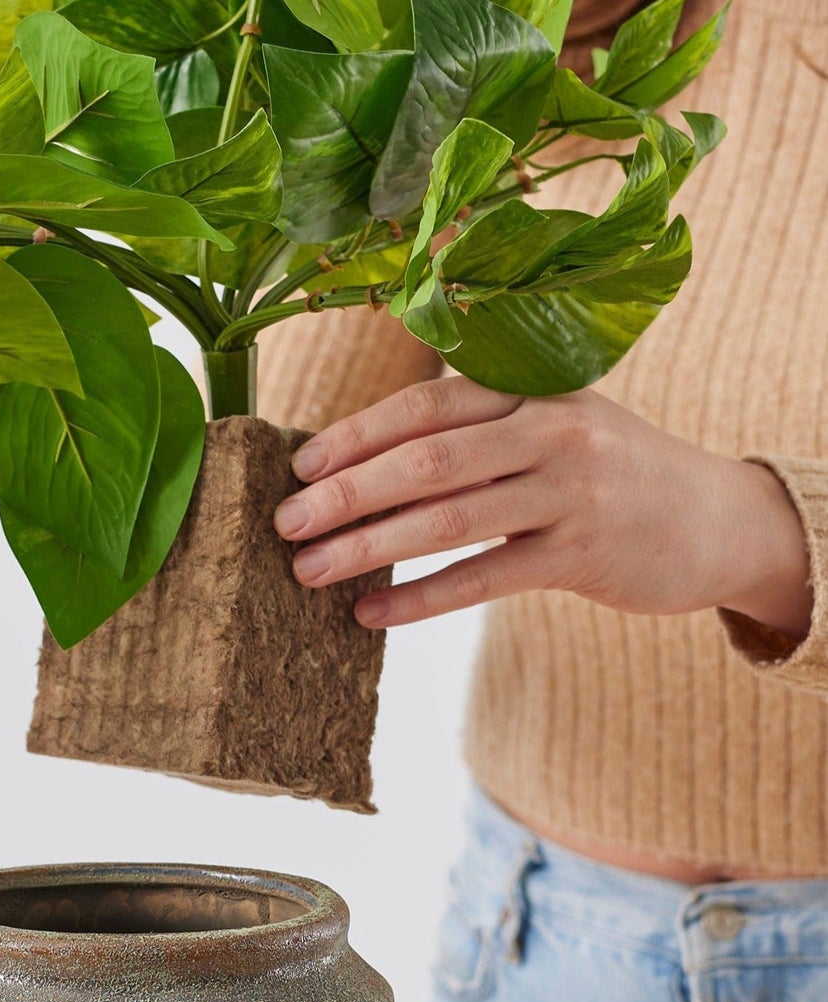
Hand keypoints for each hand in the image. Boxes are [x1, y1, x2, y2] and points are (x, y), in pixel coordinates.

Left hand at [273, 377, 813, 636]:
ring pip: (448, 518)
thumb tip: (360, 457)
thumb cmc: (606, 471)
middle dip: (347, 491)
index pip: (426, 402)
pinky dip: (421, 597)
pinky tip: (371, 613)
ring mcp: (569, 491)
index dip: (357, 433)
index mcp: (529, 388)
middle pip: (427, 457)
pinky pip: (484, 577)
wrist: (718, 518)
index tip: (299, 465)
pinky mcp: (582, 555)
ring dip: (369, 545)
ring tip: (308, 570)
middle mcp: (549, 429)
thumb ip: (475, 425)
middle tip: (283, 522)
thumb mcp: (552, 422)